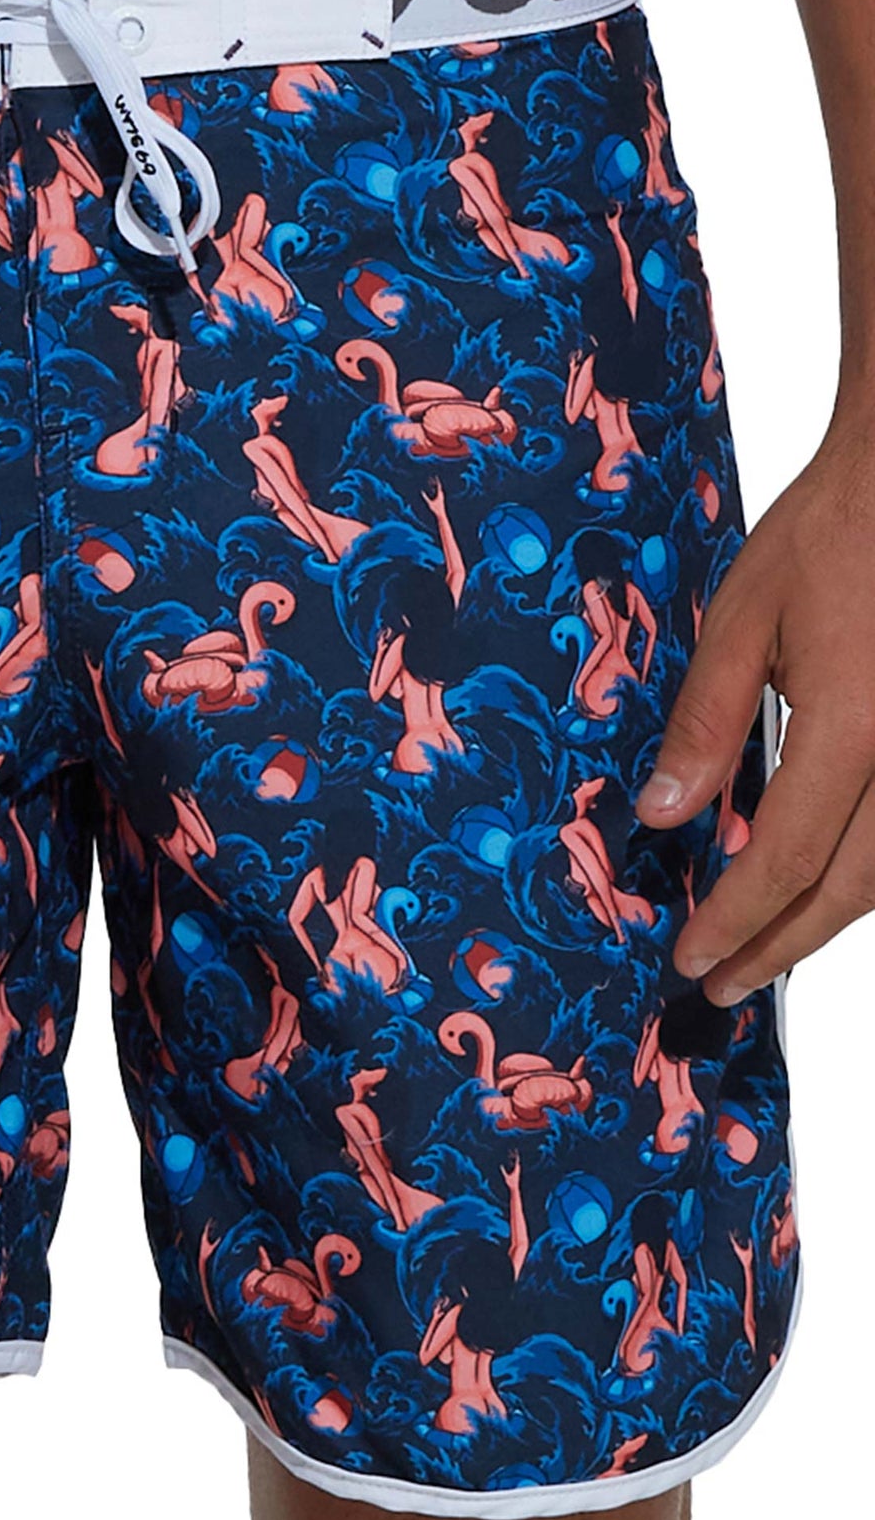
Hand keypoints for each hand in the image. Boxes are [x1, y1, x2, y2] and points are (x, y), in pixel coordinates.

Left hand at [636, 422, 874, 1007]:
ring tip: (763, 950)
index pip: (785, 859)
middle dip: (782, 945)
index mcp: (854, 731)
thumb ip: (704, 723)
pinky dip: (858, 872)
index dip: (736, 921)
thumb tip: (664, 816)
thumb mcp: (743, 620)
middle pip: (850, 889)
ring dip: (824, 918)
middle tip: (721, 984)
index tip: (689, 959)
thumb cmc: (831, 535)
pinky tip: (815, 882)